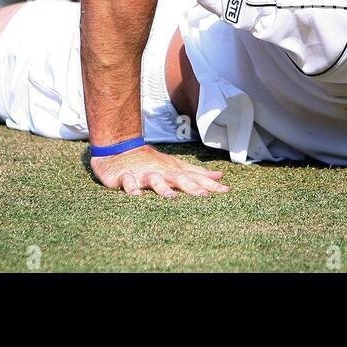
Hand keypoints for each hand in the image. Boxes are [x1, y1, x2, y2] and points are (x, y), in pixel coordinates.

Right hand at [89, 145, 229, 196]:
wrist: (121, 149)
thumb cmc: (152, 162)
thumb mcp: (175, 167)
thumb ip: (197, 173)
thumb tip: (220, 176)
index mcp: (173, 172)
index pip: (195, 178)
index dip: (210, 184)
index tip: (226, 191)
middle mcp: (161, 173)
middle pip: (178, 178)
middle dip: (191, 187)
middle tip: (204, 196)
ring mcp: (143, 174)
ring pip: (155, 180)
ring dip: (163, 188)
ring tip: (172, 198)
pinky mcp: (125, 176)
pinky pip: (128, 182)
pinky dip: (132, 188)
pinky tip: (136, 196)